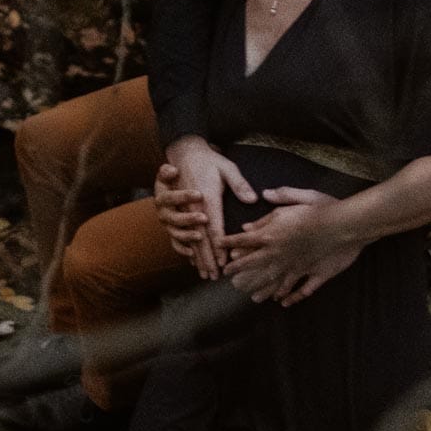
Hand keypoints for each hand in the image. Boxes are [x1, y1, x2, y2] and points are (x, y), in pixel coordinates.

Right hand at [163, 137, 256, 280]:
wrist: (185, 153)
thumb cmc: (209, 161)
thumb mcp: (227, 168)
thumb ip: (240, 184)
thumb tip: (253, 199)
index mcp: (208, 199)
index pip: (214, 229)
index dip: (219, 247)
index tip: (223, 263)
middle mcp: (193, 209)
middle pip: (201, 240)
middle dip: (208, 260)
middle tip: (213, 277)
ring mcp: (183, 212)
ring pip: (190, 240)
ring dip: (197, 258)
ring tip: (204, 274)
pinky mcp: (177, 212)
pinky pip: (178, 235)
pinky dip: (186, 249)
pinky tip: (192, 261)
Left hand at [218, 188, 350, 302]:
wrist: (348, 225)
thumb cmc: (325, 208)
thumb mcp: (300, 197)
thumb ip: (280, 199)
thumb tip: (264, 197)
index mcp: (273, 234)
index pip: (245, 240)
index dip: (230, 244)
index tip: (219, 247)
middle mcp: (280, 254)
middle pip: (254, 263)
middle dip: (239, 269)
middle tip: (227, 275)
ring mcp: (297, 267)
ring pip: (274, 281)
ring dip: (262, 289)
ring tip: (252, 296)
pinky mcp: (314, 275)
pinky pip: (301, 290)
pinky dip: (292, 297)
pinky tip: (283, 302)